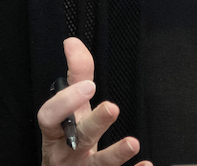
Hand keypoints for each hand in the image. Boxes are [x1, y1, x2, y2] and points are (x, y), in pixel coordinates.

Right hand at [37, 37, 151, 165]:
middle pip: (79, 138)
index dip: (66, 102)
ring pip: (97, 164)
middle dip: (94, 123)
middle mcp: (66, 152)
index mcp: (57, 132)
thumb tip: (73, 43)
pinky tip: (146, 164)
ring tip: (133, 143)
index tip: (89, 85)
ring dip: (115, 154)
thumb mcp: (71, 108)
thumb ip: (76, 76)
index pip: (50, 116)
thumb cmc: (68, 139)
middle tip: (112, 107)